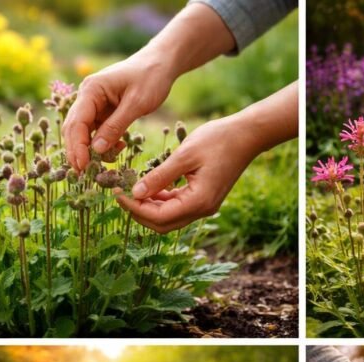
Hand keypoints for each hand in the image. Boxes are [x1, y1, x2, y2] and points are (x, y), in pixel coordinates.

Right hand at [62, 48, 175, 173]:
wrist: (161, 64)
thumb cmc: (150, 78)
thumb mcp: (136, 104)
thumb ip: (115, 126)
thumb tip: (96, 150)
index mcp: (91, 90)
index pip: (76, 123)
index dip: (77, 147)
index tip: (82, 167)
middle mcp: (87, 96)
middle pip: (74, 129)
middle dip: (78, 152)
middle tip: (85, 175)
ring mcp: (94, 103)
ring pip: (84, 132)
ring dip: (91, 150)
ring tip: (104, 166)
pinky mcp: (104, 111)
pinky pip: (98, 131)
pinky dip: (104, 143)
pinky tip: (119, 149)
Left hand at [114, 115, 257, 232]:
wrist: (246, 136)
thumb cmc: (218, 140)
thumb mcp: (184, 155)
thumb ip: (160, 176)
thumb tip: (136, 192)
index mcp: (198, 201)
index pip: (159, 216)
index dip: (135, 208)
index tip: (117, 193)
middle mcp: (202, 209)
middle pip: (163, 224)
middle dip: (139, 213)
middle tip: (120, 194)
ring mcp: (204, 206)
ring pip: (169, 218)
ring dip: (149, 207)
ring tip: (131, 189)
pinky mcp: (204, 198)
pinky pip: (178, 207)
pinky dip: (161, 200)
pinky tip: (149, 186)